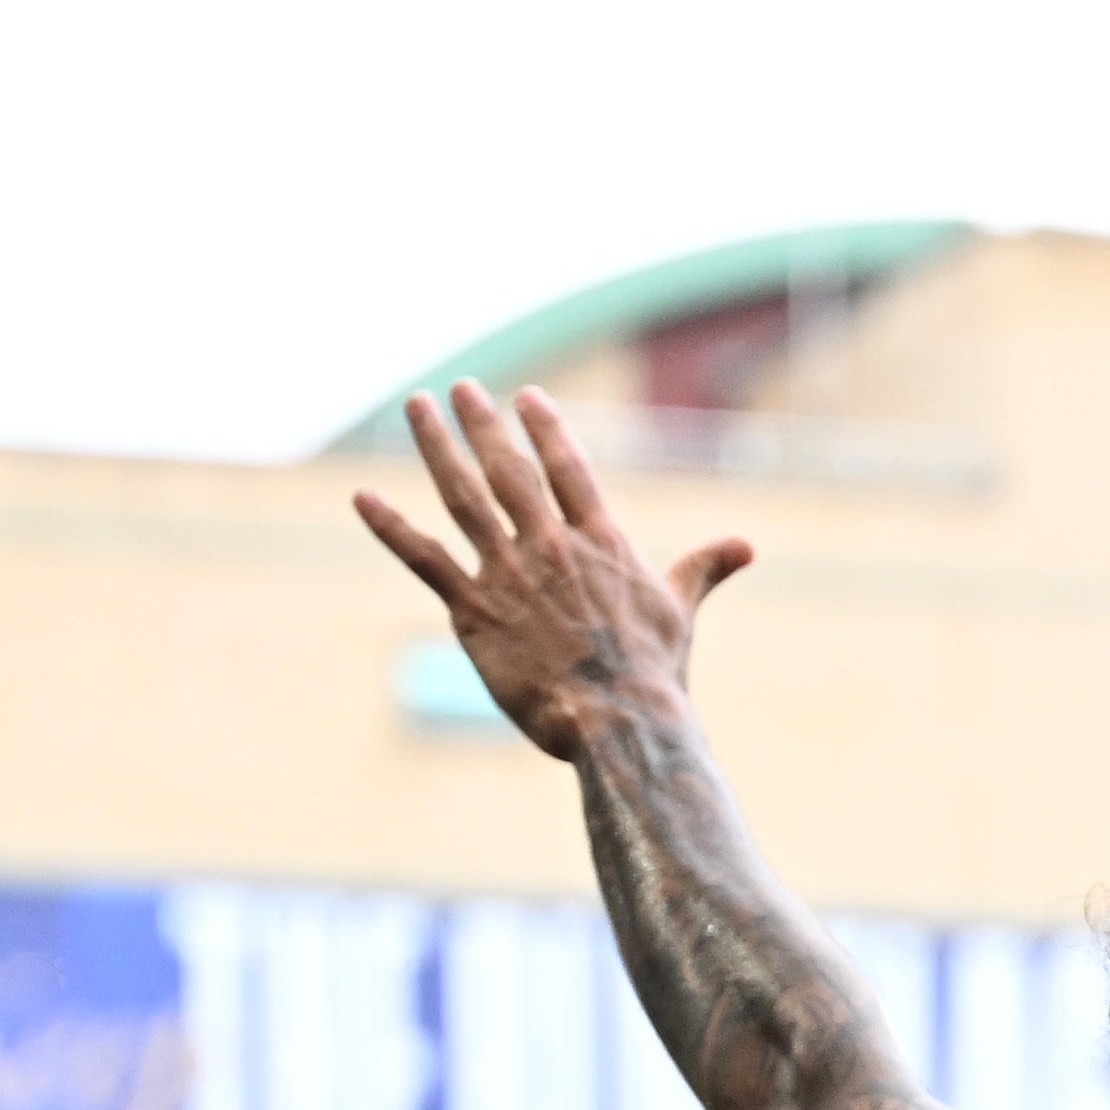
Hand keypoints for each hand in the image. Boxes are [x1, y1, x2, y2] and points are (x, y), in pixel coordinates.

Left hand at [351, 380, 751, 763]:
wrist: (620, 721)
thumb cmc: (655, 674)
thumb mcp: (681, 611)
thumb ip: (702, 568)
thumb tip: (746, 545)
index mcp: (599, 543)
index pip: (568, 469)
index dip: (546, 429)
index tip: (526, 396)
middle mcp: (549, 547)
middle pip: (509, 470)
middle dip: (482, 424)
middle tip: (461, 389)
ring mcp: (508, 575)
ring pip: (463, 496)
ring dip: (436, 447)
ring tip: (417, 407)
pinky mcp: (473, 611)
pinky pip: (424, 558)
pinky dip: (390, 526)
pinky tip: (363, 497)